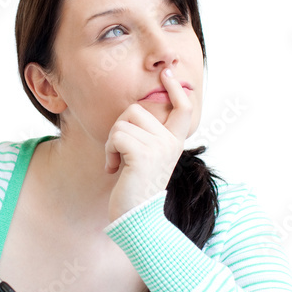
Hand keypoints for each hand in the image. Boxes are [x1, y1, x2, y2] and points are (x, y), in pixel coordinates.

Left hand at [105, 67, 192, 223]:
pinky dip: (109, 152)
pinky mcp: (143, 155)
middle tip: (119, 152)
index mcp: (175, 142)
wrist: (137, 218)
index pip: (183, 109)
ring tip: (118, 164)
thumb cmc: (135, 188)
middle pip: (137, 110)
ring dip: (112, 143)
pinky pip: (116, 136)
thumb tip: (136, 110)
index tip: (167, 73)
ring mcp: (159, 148)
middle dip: (120, 127)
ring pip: (123, 123)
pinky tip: (113, 169)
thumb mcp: (146, 158)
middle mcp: (171, 143)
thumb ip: (147, 136)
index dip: (176, 89)